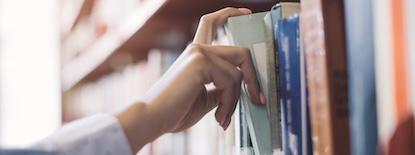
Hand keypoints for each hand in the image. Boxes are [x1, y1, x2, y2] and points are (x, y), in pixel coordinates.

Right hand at [117, 7, 262, 152]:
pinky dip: (230, 102)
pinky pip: (231, 81)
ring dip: (236, 100)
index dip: (230, 14)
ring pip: (238, 72)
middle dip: (253, 78)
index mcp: (196, 54)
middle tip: (257, 99)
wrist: (153, 119)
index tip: (247, 13)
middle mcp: (197, 49)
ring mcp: (199, 53)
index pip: (212, 23)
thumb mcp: (206, 98)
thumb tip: (242, 90)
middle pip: (240, 52)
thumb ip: (222, 89)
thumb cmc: (175, 112)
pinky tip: (219, 117)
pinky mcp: (200, 62)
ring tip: (224, 118)